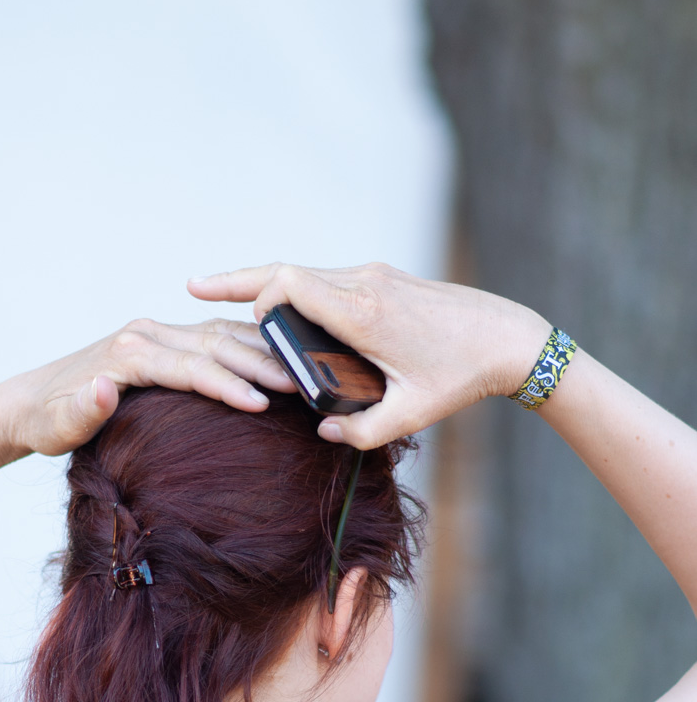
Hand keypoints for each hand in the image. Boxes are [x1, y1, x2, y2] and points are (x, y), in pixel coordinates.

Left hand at [0, 317, 294, 460]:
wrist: (30, 401)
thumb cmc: (46, 421)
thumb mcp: (57, 427)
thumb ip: (81, 411)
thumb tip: (106, 388)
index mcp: (128, 352)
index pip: (190, 367)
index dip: (228, 385)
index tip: (264, 405)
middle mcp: (145, 334)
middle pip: (213, 345)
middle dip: (259, 365)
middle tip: (302, 387)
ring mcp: (156, 333)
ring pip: (219, 335)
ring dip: (261, 352)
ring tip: (302, 373)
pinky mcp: (162, 341)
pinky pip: (213, 338)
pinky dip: (247, 346)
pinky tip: (276, 360)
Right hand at [188, 262, 550, 448]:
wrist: (508, 337)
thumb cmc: (461, 376)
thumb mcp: (411, 416)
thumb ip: (363, 431)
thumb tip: (323, 432)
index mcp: (362, 313)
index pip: (289, 284)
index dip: (254, 298)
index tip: (238, 325)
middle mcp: (363, 284)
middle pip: (286, 269)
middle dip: (238, 281)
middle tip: (193, 287)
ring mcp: (373, 276)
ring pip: (305, 272)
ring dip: (269, 286)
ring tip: (226, 297)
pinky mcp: (383, 279)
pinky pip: (326, 279)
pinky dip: (296, 291)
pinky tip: (281, 311)